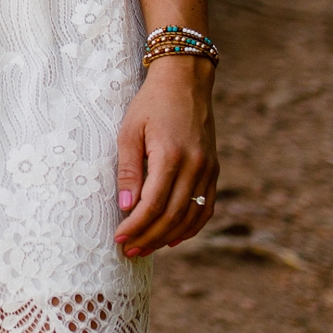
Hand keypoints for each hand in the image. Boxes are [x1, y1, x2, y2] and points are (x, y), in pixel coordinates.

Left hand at [113, 54, 219, 257]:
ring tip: (146, 249)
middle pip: (173, 215)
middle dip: (149, 237)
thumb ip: (129, 169)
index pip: (154, 204)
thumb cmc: (151, 103)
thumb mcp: (129, 130)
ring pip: (191, 215)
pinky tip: (173, 237)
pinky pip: (207, 206)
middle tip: (128, 251)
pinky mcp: (214, 169)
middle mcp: (195, 165)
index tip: (118, 238)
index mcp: (171, 155)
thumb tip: (126, 205)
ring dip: (168, 236)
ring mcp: (209, 168)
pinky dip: (191, 226)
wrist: (185, 81)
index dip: (136, 225)